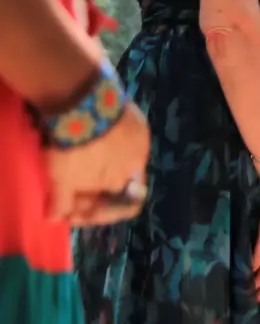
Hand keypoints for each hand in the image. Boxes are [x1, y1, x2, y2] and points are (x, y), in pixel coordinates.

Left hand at [45, 102, 149, 225]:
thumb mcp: (61, 180)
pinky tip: (91, 134)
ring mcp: (141, 137)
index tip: (74, 210)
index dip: (100, 213)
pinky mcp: (136, 117)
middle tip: (71, 181)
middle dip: (97, 186)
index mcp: (124, 181)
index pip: (124, 207)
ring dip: (104, 161)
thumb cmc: (73, 149)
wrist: (83, 105)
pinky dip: (109, 139)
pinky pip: (124, 135)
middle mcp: (140, 161)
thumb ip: (61, 203)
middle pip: (120, 181)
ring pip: (124, 157)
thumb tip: (55, 219)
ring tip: (80, 154)